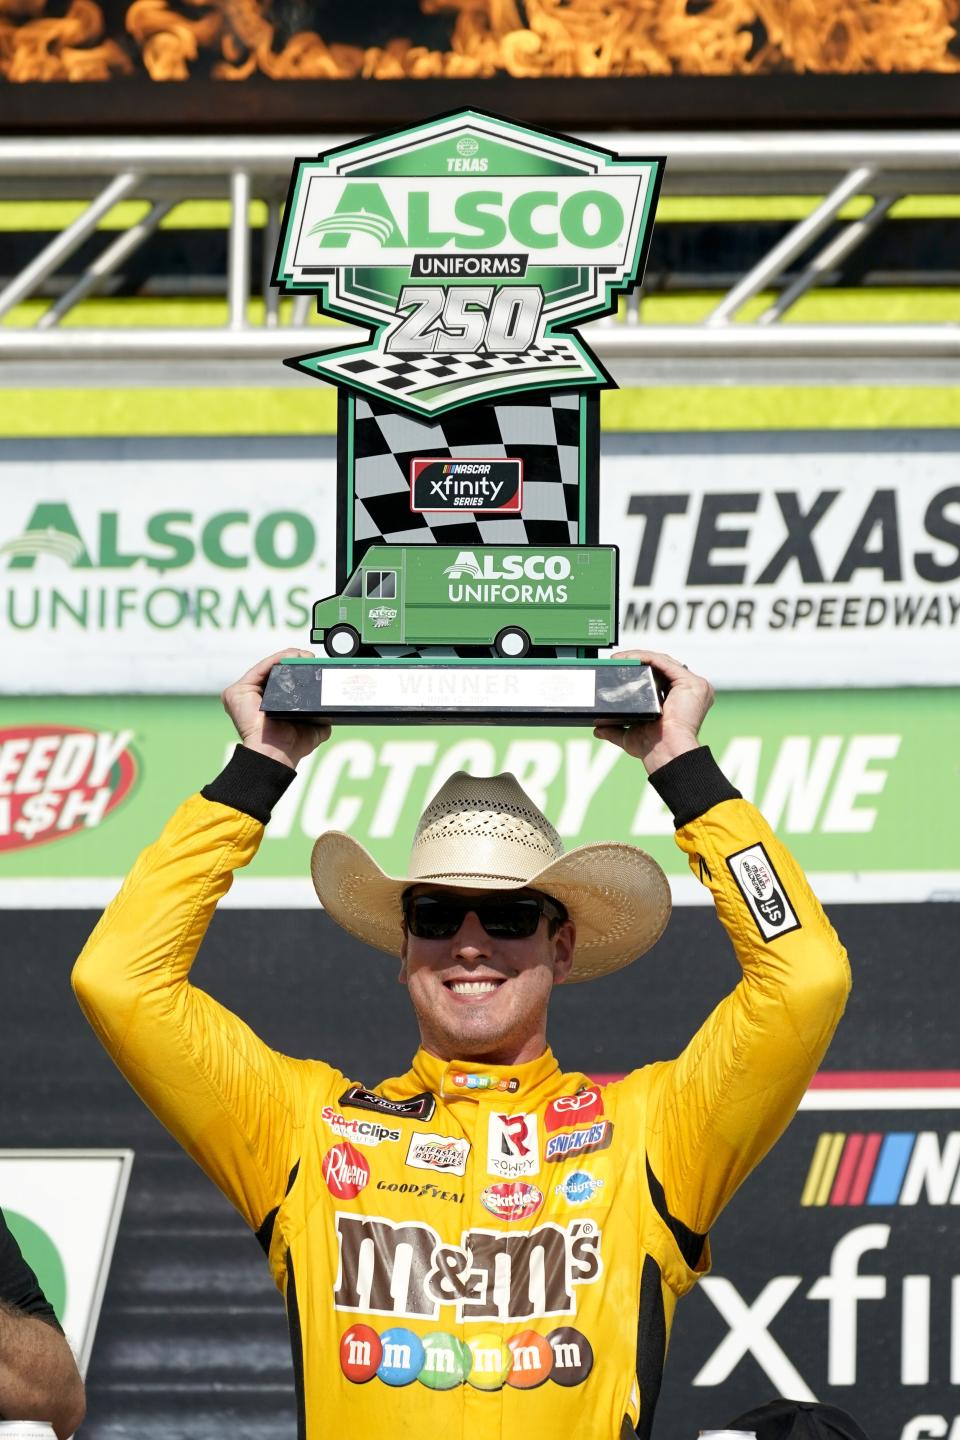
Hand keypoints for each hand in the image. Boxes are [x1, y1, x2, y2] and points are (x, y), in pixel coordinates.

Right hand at [221, 650, 329, 769]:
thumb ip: (321, 717)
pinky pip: (260, 668)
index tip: (315, 664)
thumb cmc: (290, 746)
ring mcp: (244, 693)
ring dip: (287, 657)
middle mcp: (254, 696)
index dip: (298, 669)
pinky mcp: (237, 691)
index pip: (283, 679)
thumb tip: (333, 710)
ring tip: (304, 655)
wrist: (276, 755)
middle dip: (294, 660)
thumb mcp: (313, 728)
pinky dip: (277, 659)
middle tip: (312, 658)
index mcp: (268, 703)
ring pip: (268, 667)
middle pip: (275, 670)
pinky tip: (291, 656)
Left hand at [594, 649, 714, 775]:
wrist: (665, 753)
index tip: (619, 669)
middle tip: (615, 661)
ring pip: (662, 662)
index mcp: (680, 701)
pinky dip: (645, 657)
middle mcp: (689, 692)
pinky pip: (664, 662)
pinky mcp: (691, 682)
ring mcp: (693, 686)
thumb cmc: (654, 748)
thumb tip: (598, 729)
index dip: (640, 671)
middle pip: (661, 667)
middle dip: (637, 661)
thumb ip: (615, 730)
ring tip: (618, 659)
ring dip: (638, 657)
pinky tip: (629, 658)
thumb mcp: (630, 735)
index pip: (659, 677)